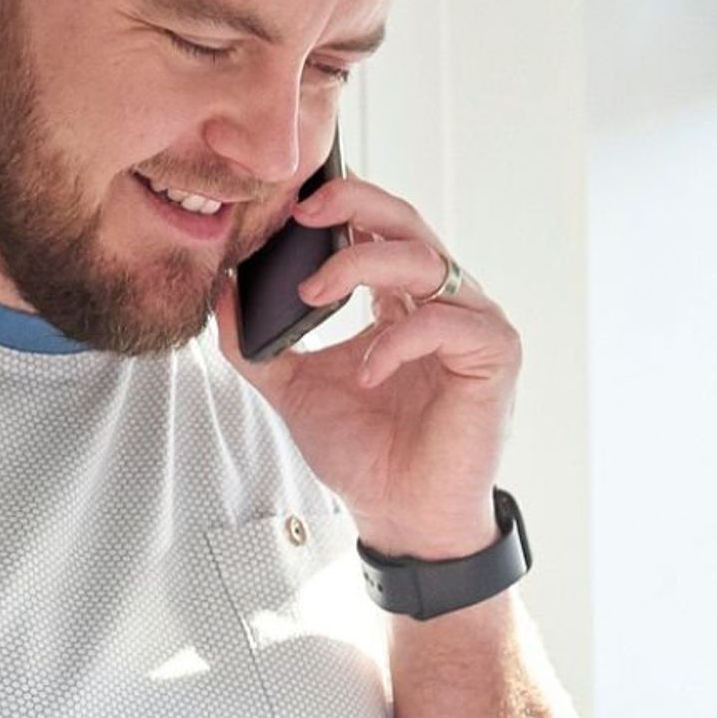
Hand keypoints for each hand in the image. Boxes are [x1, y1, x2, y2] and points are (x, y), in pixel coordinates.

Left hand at [214, 175, 520, 560]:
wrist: (401, 514)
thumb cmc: (363, 453)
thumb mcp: (293, 387)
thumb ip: (258, 343)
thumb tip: (222, 290)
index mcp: (401, 300)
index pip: (378, 226)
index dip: (339, 203)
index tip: (286, 203)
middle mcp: (443, 302)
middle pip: (408, 222)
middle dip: (354, 204)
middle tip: (302, 211)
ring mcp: (473, 324)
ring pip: (425, 260)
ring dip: (362, 264)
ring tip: (311, 294)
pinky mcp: (494, 355)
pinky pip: (446, 322)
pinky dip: (398, 339)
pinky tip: (367, 371)